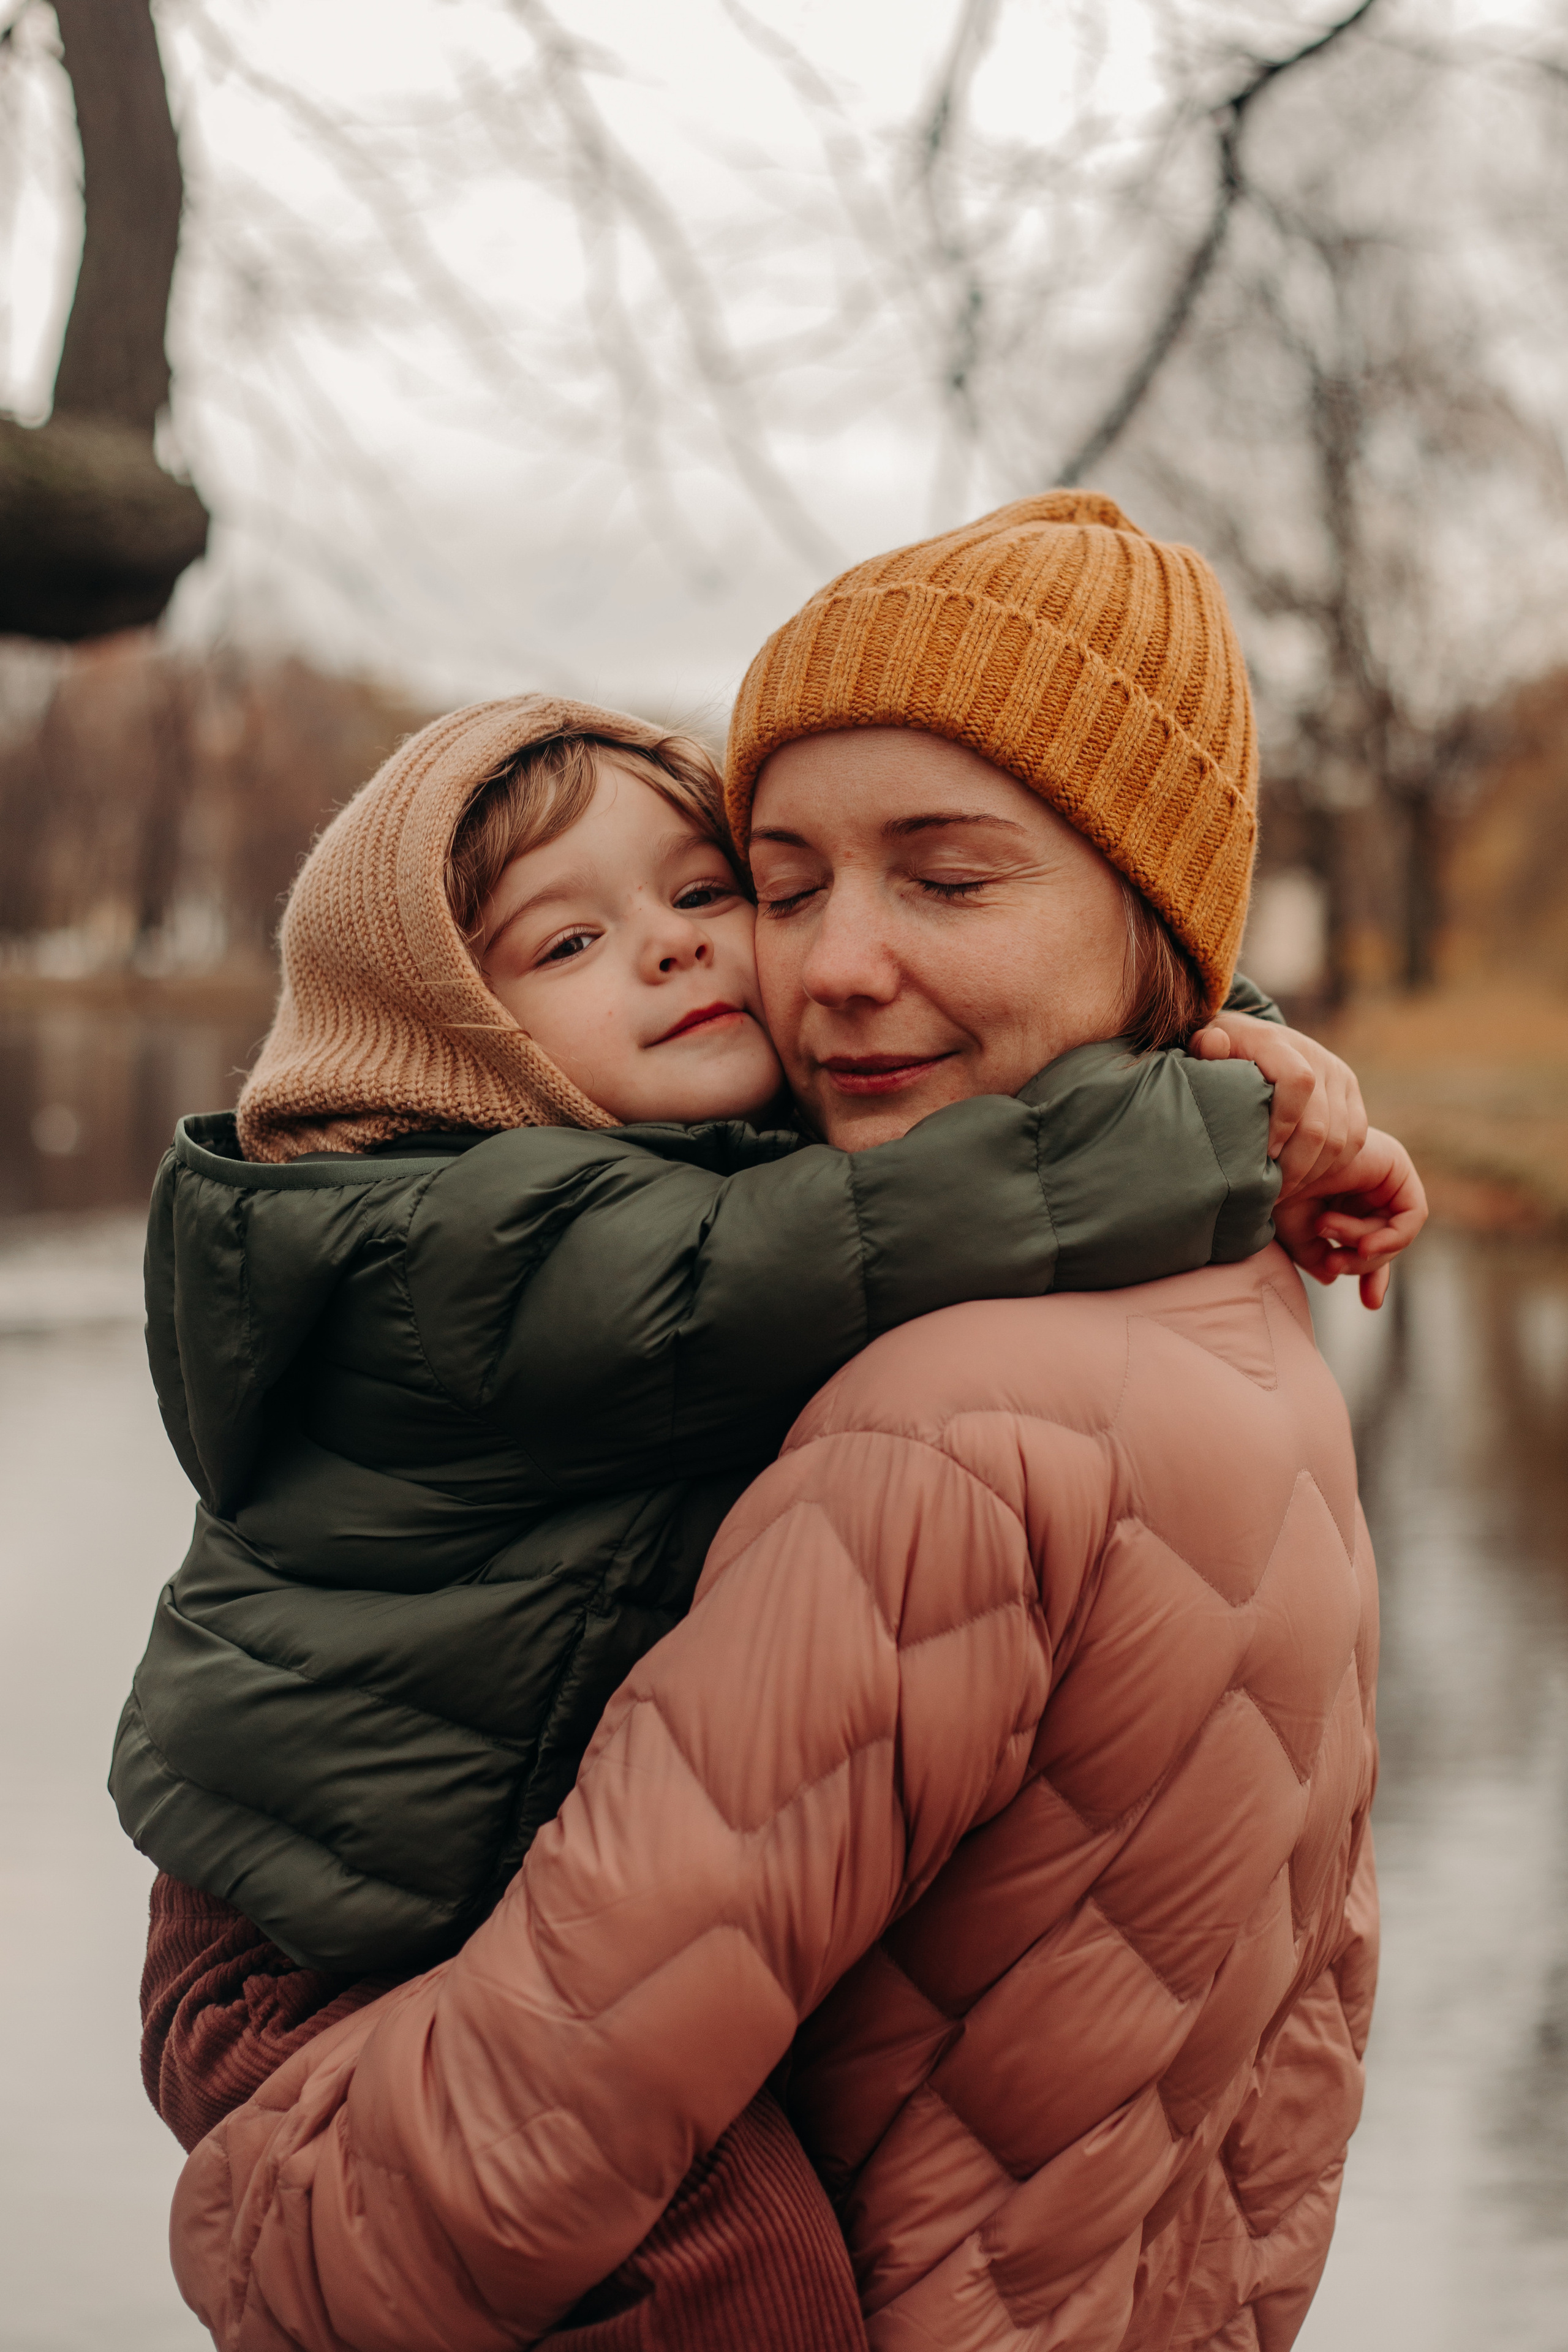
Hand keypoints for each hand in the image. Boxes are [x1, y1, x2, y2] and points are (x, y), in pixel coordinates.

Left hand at [1188, 1011, 1367, 1196]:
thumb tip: (1213, 1044)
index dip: (1281, 1124)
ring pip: (1340, 1138)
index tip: (1261, 1155)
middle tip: (1269, 1193)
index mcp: (1276, 1041)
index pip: (1297, 1081)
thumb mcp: (1203, 1047)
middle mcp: (1313, 1053)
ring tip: (1284, 1192)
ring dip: (1312, 1173)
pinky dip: (1332, 1166)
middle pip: (1319, 1122)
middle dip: (1294, 1166)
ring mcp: (1336, 1072)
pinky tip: (1305, 1181)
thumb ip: (1205, 1047)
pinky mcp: (1350, 1090)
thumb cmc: (1218, 1056)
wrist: (1248, 1042)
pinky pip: (1355, 1138)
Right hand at [1269, 1127, 1427, 1308]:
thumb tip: (1333, 1278)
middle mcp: (1368, 1184)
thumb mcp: (1296, 1232)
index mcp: (1343, 1195)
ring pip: (1396, 1234)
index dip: (1373, 1274)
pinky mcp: (1398, 1168)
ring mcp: (1385, 1175)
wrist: (1275, 1154)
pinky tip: (1363, 1243)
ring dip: (1362, 1246)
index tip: (1370, 1304)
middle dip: (1363, 1264)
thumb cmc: (1277, 1186)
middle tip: (1331, 1266)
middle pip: (1386, 1240)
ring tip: (1325, 1229)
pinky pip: (1411, 1218)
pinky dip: (1391, 1239)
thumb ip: (1316, 1257)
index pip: (1371, 1240)